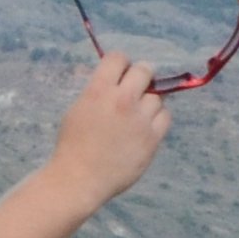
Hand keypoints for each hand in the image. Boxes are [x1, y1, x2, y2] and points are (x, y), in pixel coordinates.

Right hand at [53, 49, 169, 213]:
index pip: (118, 58)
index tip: (120, 72)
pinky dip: (157, 118)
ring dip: (149, 101)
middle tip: (135, 88)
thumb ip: (98, 91)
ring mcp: (140, 119)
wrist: (80, 179)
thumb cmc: (73, 146)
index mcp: (99, 91)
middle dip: (140, 76)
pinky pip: (165, 116)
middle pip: (145, 70)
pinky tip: (145, 127)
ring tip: (137, 115)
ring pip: (157, 96)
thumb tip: (116, 80)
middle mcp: (122, 100)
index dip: (121, 63)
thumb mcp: (78, 109)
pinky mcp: (152, 138)